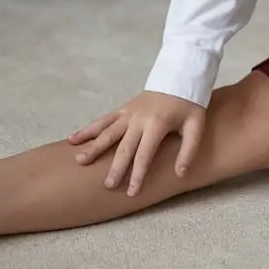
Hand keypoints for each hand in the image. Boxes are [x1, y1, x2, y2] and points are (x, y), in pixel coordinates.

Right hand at [67, 91, 206, 195]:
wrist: (180, 75)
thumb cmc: (190, 103)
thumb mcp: (196, 125)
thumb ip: (189, 150)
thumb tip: (180, 174)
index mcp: (157, 124)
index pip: (144, 154)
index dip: (138, 174)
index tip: (131, 193)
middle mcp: (139, 119)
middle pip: (124, 147)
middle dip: (115, 167)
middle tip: (107, 185)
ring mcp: (129, 113)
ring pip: (107, 131)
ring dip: (93, 146)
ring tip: (79, 160)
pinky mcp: (124, 108)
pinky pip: (104, 120)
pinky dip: (88, 129)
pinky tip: (72, 138)